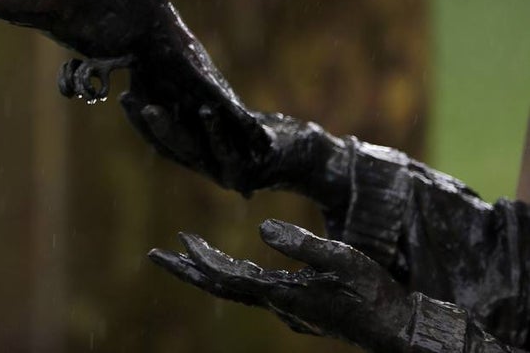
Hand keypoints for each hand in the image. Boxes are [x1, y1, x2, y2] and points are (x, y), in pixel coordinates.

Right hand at [119, 86, 289, 193]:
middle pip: (169, 147)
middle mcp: (206, 168)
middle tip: (128, 100)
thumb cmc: (259, 132)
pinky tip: (206, 108)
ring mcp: (226, 173)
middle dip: (146, 124)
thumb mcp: (223, 117)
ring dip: (171, 128)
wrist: (302, 153)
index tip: (123, 95)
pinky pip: (227, 148)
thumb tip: (157, 78)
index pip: (159, 140)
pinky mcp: (249, 172)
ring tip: (153, 106)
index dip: (139, 121)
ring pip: (192, 150)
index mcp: (195, 155)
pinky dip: (215, 129)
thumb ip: (194, 108)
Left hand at [150, 220, 414, 350]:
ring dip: (209, 271)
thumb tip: (262, 227)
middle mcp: (279, 305)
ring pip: (238, 289)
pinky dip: (235, 277)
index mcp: (283, 294)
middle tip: (156, 254)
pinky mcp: (300, 308)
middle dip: (189, 269)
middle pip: (222, 286)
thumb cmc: (375, 294)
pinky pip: (256, 291)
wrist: (400, 330)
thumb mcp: (342, 259)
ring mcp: (288, 310)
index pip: (228, 277)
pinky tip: (232, 270)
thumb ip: (301, 243)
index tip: (176, 242)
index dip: (200, 261)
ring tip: (186, 253)